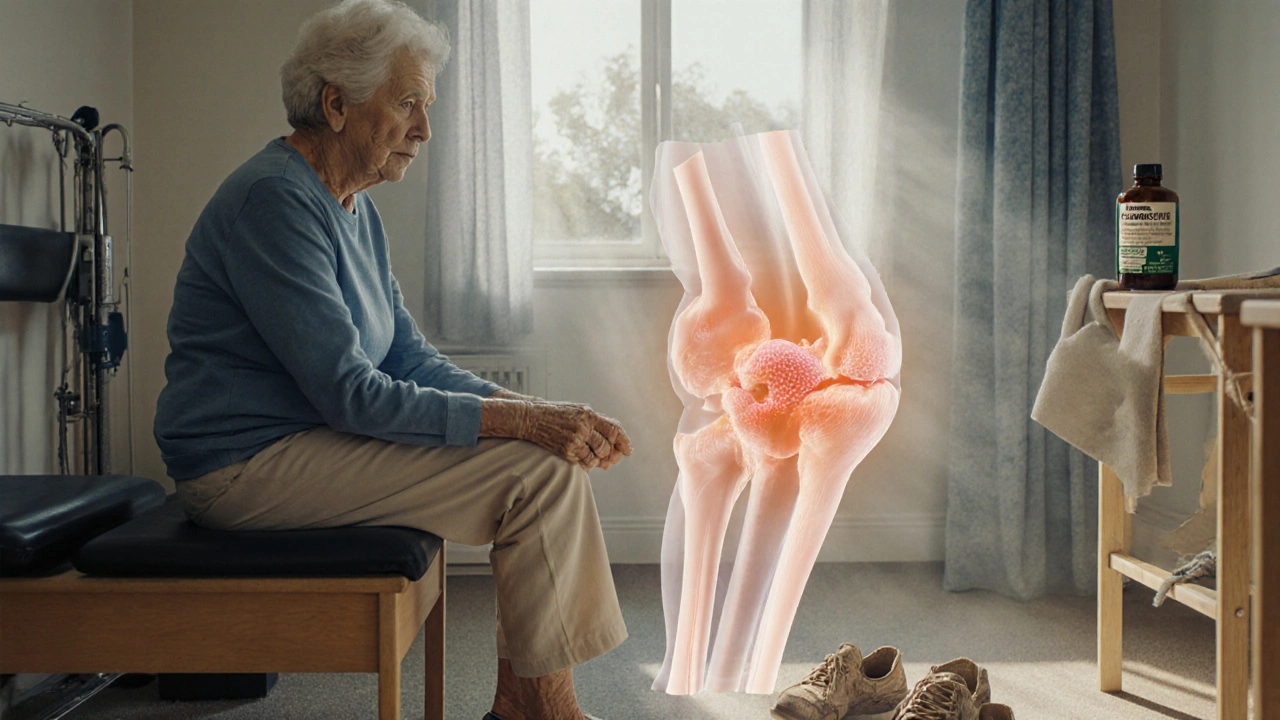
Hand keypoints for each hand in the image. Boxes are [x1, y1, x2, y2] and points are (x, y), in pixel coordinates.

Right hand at [480, 398, 632, 469]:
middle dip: (611, 455)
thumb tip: (618, 435)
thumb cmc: (559, 414)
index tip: (629, 451)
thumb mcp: (579, 411)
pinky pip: (583, 463)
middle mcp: (583, 426)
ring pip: (596, 457)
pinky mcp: (565, 450)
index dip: (624, 442)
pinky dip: (588, 464)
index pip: (614, 430)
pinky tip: (586, 461)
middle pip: (606, 446)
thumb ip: (598, 421)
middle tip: (613, 459)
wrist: (532, 418)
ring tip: (598, 459)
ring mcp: (573, 439)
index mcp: (589, 414)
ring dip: (599, 461)